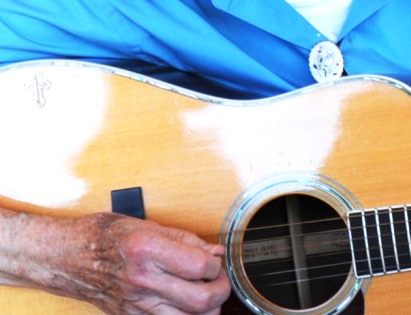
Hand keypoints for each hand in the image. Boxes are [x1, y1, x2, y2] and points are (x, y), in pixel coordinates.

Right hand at [48, 212, 230, 313]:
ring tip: (204, 294)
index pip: (201, 267)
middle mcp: (143, 280)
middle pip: (201, 300)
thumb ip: (187, 241)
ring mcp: (136, 304)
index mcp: (148, 251)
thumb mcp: (148, 226)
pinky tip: (185, 305)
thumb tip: (215, 253)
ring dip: (206, 309)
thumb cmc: (104, 236)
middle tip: (219, 281)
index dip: (216, 266)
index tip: (214, 262)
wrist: (67, 258)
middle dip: (221, 291)